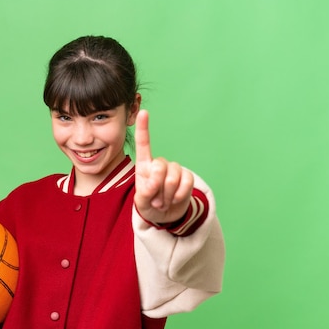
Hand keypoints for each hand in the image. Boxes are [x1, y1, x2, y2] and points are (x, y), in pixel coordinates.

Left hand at [134, 110, 193, 224]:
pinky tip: (175, 200)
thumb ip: (144, 193)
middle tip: (155, 199)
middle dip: (157, 186)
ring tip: (163, 201)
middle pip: (160, 166)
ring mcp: (174, 170)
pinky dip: (180, 195)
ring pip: (173, 176)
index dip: (143, 128)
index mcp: (144, 166)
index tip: (143, 112)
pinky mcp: (187, 178)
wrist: (166, 216)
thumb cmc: (149, 206)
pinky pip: (186, 182)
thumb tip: (154, 183)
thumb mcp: (141, 203)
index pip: (143, 145)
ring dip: (168, 194)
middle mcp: (159, 164)